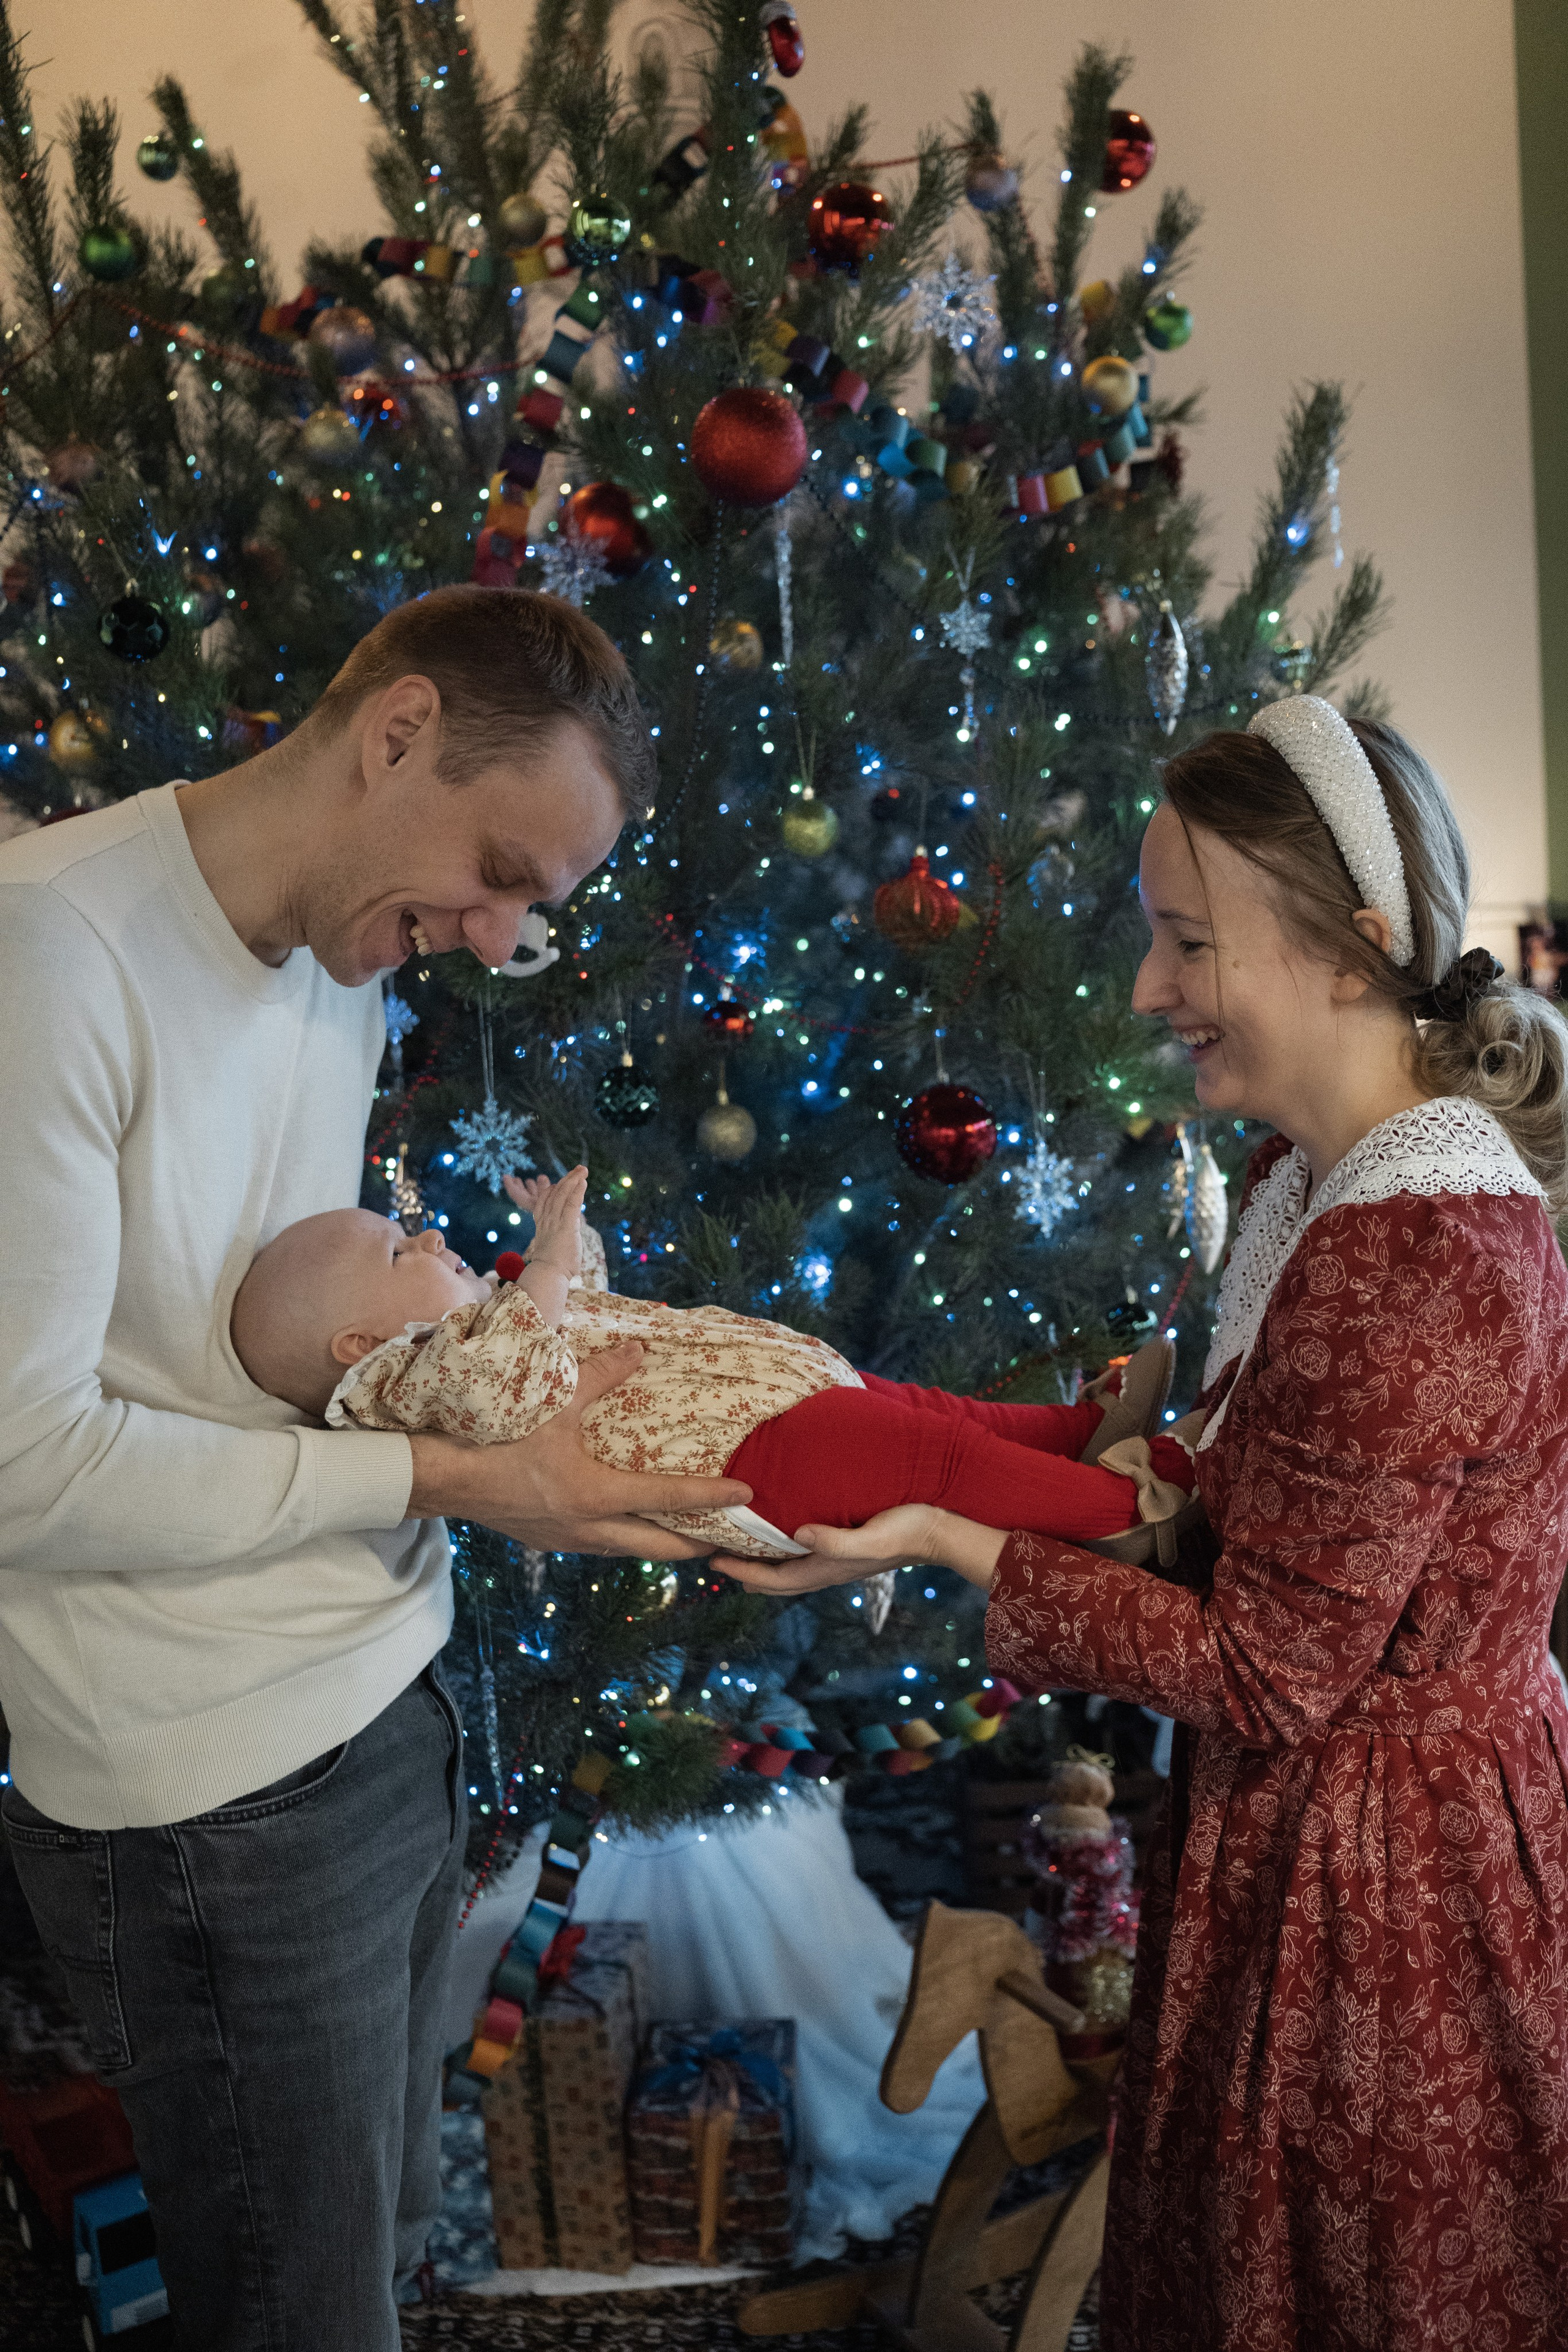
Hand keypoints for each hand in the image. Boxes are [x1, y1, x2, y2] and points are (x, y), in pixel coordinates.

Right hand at [407, 1340, 751, 1557]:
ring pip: (628, 1551)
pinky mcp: (547, 1541)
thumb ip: (603, 1375)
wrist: (442, 1478)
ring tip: (687, 1535)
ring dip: (660, 1545)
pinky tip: (625, 1526)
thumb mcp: (554, 1402)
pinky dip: (625, 1539)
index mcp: (595, 1495)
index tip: (746, 1496)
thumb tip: (639, 1349)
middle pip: (658, 1547)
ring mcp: (567, 1540)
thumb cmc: (498, 1440)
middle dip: (697, 1545)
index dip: (710, 1497)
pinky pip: (600, 1546)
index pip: (667, 1499)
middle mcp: (588, 1528)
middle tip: (729, 1539)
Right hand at [504, 1165, 585, 1272]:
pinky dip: (577, 1191)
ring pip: (563, 1195)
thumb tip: (564, 1242)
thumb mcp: (552, 1249)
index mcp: (542, 1226)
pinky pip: (571, 1204)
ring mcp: (555, 1222)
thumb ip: (556, 1241)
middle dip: (567, 1179)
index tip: (559, 1182)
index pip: (544, 1202)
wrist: (548, 1274)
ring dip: (573, 1180)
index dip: (552, 1190)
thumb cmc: (551, 1268)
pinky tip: (583, 1181)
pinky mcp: (566, 1226)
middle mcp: (547, 1221)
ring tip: (582, 1169)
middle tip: (578, 1169)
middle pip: (555, 1193)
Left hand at [713, 1504, 1006, 1595]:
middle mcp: (825, 1568)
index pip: (772, 1578)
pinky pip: (802, 1554)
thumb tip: (799, 1534)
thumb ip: (836, 1541)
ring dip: (760, 1563)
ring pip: (786, 1568)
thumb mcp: (872, 1536)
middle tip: (714, 1557)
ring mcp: (834, 1559)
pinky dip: (781, 1550)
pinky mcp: (843, 1545)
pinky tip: (778, 1534)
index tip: (712, 1560)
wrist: (938, 1530)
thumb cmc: (906, 1529)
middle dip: (744, 1571)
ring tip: (738, 1548)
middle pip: (774, 1579)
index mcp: (825, 1569)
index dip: (740, 1571)